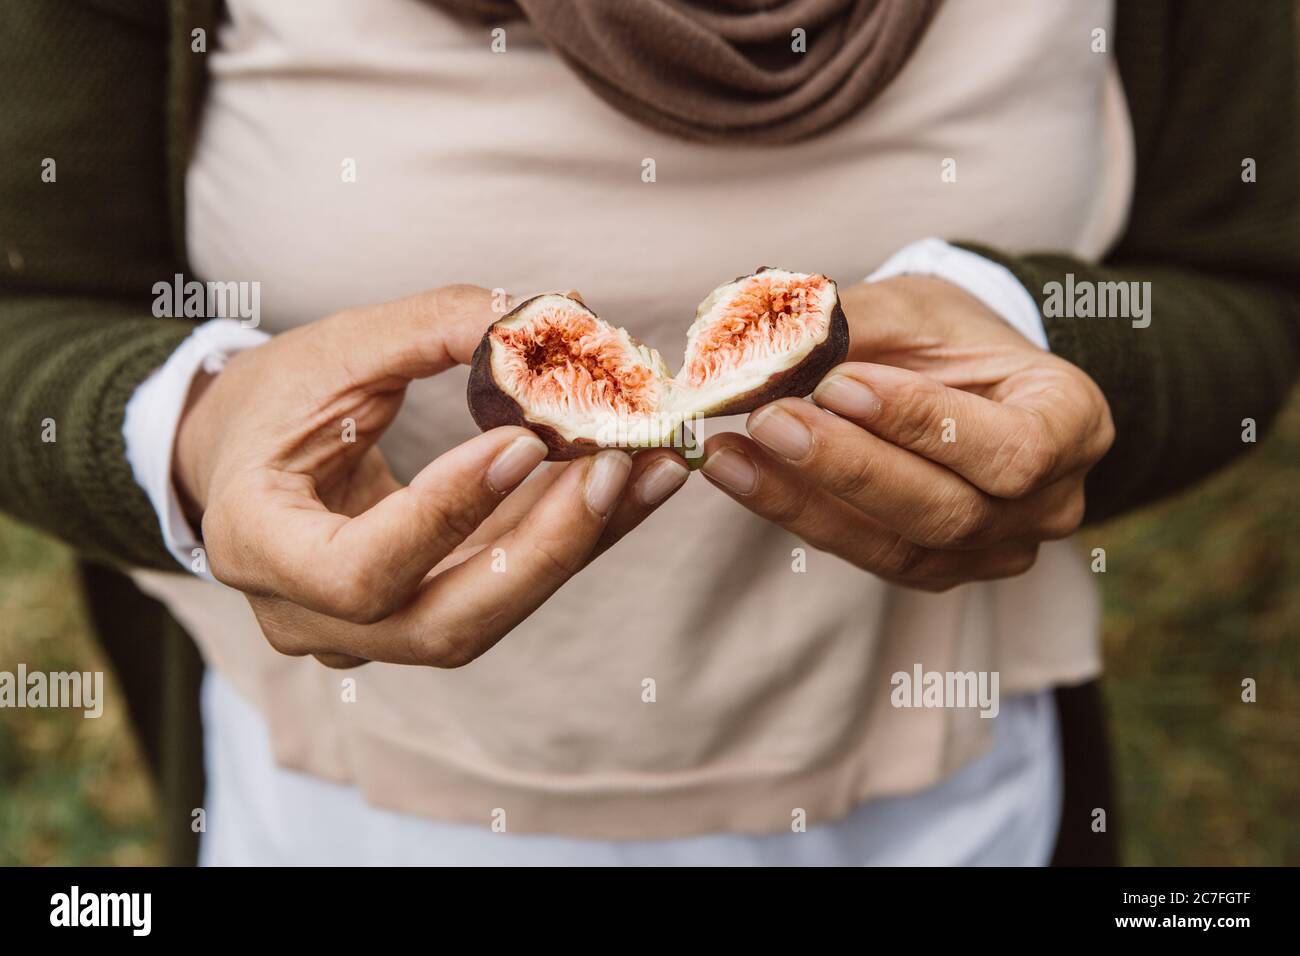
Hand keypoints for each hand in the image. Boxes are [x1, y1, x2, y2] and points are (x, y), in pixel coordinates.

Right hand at [175, 285, 688, 666]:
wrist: (241, 455)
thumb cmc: (277, 397)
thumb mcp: (337, 348)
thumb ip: (434, 326)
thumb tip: (557, 310)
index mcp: (257, 545)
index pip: (357, 570)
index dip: (446, 516)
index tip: (524, 441)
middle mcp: (308, 617)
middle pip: (443, 623)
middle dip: (543, 549)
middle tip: (618, 466)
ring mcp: (367, 635)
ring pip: (487, 615)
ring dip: (576, 545)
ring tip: (649, 471)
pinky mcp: (419, 619)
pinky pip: (503, 592)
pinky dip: (569, 540)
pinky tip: (631, 487)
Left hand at [700, 275, 1113, 590]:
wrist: (962, 374)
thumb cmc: (950, 334)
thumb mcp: (916, 307)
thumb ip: (849, 323)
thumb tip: (759, 342)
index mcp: (1072, 422)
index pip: (1010, 449)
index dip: (921, 424)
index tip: (836, 383)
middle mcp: (1049, 503)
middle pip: (951, 510)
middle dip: (849, 467)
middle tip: (768, 420)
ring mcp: (996, 549)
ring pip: (900, 546)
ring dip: (805, 502)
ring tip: (730, 457)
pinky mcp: (938, 569)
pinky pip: (867, 554)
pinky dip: (800, 514)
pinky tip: (742, 476)